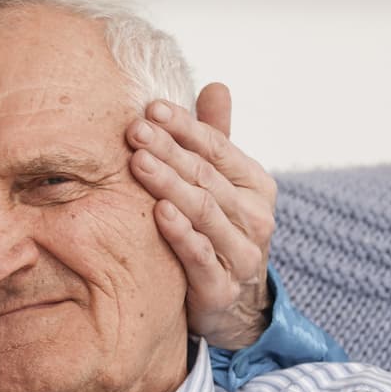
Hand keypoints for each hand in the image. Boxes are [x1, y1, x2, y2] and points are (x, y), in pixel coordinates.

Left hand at [127, 83, 276, 349]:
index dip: (186, 126)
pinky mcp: (221, 289)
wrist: (234, 306)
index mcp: (255, 185)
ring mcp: (242, 254)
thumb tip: (216, 85)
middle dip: (169, 150)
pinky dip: (181, 234)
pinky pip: (200, 256)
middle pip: (206, 176)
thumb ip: (217, 139)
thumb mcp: (222, 186)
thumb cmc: (219, 232)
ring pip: (203, 212)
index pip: (219, 147)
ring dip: (170, 184)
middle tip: (134, 130)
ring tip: (139, 161)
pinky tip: (158, 212)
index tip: (152, 107)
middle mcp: (255, 217)